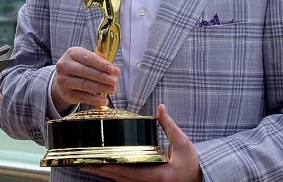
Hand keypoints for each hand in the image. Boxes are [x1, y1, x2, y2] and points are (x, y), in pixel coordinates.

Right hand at [51, 46, 118, 112]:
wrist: (63, 79)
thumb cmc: (79, 67)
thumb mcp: (87, 59)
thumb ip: (101, 63)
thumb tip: (115, 71)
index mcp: (72, 54)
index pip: (88, 58)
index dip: (101, 65)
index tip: (113, 70)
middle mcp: (65, 66)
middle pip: (85, 71)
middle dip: (102, 77)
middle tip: (114, 81)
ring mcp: (64, 80)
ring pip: (84, 84)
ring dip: (101, 88)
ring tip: (112, 90)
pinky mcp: (66, 94)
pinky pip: (83, 97)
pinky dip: (95, 100)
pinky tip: (104, 100)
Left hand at [83, 104, 202, 181]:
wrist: (198, 178)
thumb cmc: (191, 162)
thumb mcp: (183, 143)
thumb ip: (169, 126)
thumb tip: (161, 108)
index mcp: (157, 175)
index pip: (129, 170)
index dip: (112, 165)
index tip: (97, 159)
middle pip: (119, 177)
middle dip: (101, 169)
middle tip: (84, 161)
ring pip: (120, 180)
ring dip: (104, 172)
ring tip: (87, 164)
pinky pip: (125, 180)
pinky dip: (113, 174)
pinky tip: (103, 167)